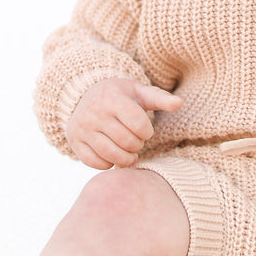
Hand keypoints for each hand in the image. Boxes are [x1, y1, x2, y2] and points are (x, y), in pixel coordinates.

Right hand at [66, 78, 181, 169]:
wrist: (85, 96)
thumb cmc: (120, 96)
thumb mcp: (139, 92)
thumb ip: (160, 98)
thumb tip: (180, 103)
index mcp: (112, 98)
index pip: (139, 125)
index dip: (147, 131)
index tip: (144, 129)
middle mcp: (94, 113)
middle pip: (127, 142)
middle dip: (137, 145)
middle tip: (136, 140)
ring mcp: (82, 129)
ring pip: (112, 155)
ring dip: (126, 158)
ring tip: (129, 151)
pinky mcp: (75, 143)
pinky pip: (97, 163)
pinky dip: (109, 163)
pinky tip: (113, 154)